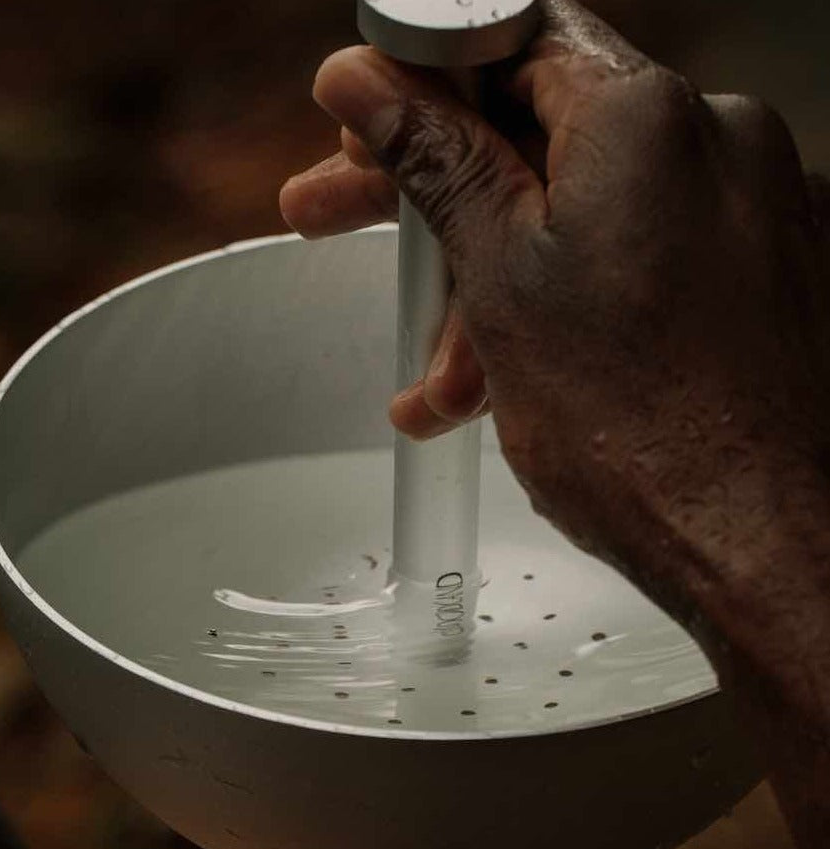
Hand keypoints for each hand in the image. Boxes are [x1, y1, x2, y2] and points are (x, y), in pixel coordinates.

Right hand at [280, 0, 829, 638]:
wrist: (753, 539)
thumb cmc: (643, 433)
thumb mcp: (500, 285)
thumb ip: (436, 166)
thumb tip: (371, 88)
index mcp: (645, 115)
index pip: (510, 40)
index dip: (419, 78)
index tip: (364, 119)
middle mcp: (715, 138)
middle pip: (542, 129)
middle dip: (437, 192)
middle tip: (347, 215)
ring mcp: (750, 206)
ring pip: (585, 211)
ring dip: (495, 282)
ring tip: (442, 378)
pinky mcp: (761, 274)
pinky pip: (641, 258)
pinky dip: (570, 304)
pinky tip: (514, 379)